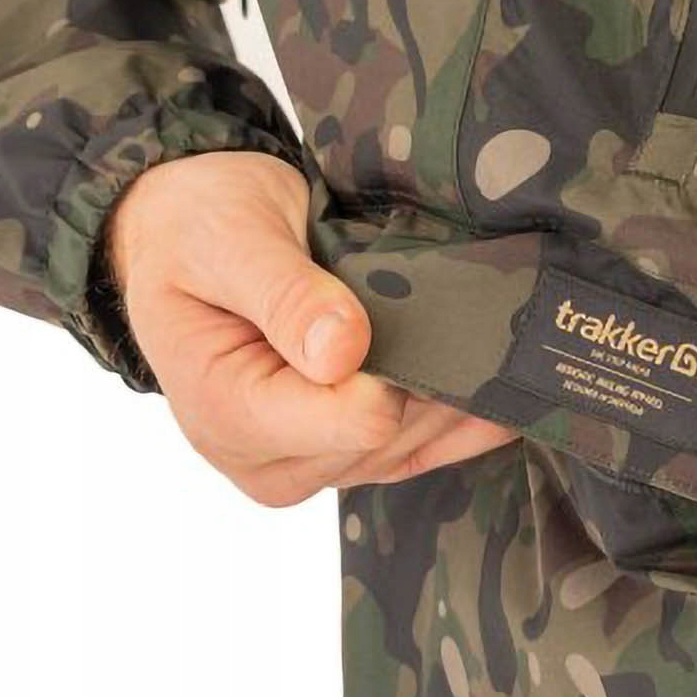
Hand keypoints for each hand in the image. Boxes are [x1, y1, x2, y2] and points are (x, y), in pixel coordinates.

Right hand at [103, 152, 515, 505]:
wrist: (188, 237)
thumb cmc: (197, 231)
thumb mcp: (228, 240)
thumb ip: (284, 296)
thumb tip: (343, 352)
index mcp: (229, 416)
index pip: (356, 420)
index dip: (397, 366)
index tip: (411, 307)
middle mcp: (270, 461)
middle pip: (395, 435)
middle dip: (428, 371)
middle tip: (452, 302)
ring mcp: (315, 465)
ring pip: (420, 442)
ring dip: (452, 387)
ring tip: (467, 321)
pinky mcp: (350, 455)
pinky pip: (431, 450)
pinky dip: (468, 415)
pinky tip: (508, 379)